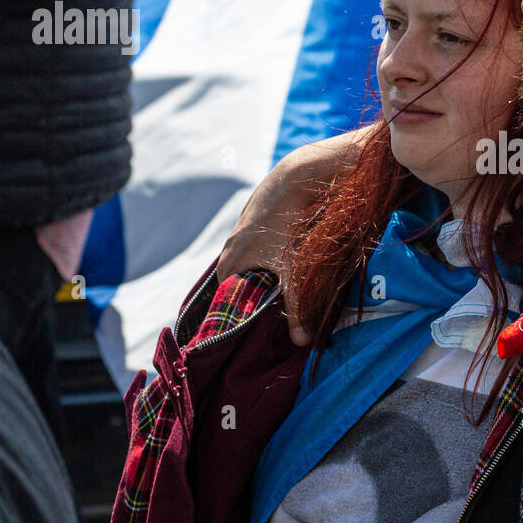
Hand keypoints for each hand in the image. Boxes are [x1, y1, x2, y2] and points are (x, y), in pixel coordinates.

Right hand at [215, 128, 370, 344]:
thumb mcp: (293, 272)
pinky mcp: (258, 228)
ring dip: (261, 285)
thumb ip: (296, 307)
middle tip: (265, 326)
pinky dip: (267, 266)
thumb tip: (302, 342)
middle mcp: (230, 252)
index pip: (221, 305)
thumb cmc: (288, 227)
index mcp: (229, 266)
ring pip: (249, 270)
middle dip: (250, 306)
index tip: (244, 339)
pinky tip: (284, 273)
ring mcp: (242, 237)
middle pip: (235, 288)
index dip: (233, 322)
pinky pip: (258, 255)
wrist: (295, 179)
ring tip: (277, 303)